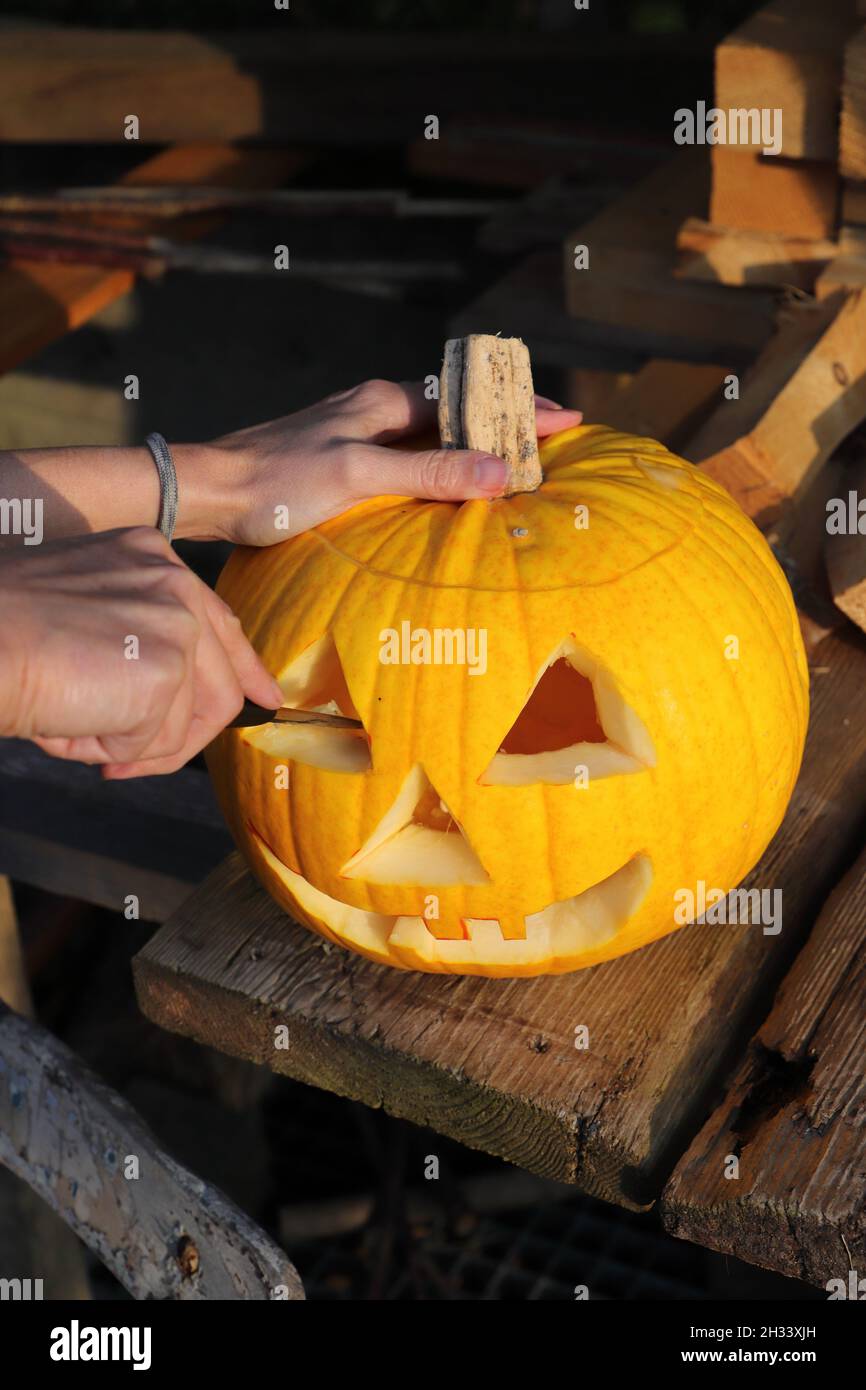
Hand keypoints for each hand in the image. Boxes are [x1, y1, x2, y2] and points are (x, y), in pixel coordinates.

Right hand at [0, 527, 283, 777]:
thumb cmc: (5, 636)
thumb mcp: (84, 620)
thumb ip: (138, 647)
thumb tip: (173, 716)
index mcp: (151, 556)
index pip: (218, 620)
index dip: (243, 668)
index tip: (264, 698)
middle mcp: (174, 580)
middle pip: (218, 683)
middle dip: (179, 736)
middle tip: (120, 761)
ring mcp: (176, 623)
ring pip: (187, 722)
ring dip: (132, 743)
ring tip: (73, 726)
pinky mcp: (167, 670)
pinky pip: (156, 741)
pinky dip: (109, 748)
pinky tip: (68, 722)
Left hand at [205, 378, 582, 545]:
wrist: (207, 489)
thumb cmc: (277, 480)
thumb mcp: (357, 475)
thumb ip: (426, 471)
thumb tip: (499, 470)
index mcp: (382, 401)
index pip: (469, 401)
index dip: (519, 411)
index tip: (568, 419)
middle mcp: (372, 407)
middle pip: (456, 409)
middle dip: (504, 420)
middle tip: (552, 435)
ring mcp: (354, 429)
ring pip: (432, 428)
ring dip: (474, 439)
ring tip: (512, 454)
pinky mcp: (338, 455)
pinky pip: (407, 449)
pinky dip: (440, 458)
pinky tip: (443, 476)